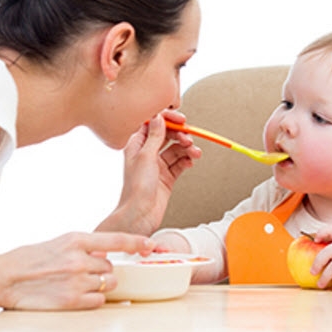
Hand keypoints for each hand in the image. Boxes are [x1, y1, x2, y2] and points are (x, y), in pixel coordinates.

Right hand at [0, 232, 155, 309]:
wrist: (3, 277)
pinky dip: (92, 300)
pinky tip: (77, 296)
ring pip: (106, 284)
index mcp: (76, 239)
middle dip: (102, 271)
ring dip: (98, 286)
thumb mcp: (58, 243)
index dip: (136, 242)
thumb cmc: (28, 259)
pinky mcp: (71, 300)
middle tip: (83, 273)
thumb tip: (102, 255)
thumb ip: (82, 248)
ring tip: (76, 284)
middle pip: (111, 267)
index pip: (115, 240)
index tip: (149, 245)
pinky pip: (98, 302)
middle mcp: (79, 259)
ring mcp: (76, 280)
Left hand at [97, 111, 201, 234]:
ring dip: (187, 149)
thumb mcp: (146, 156)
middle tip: (189, 139)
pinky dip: (187, 160)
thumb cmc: (136, 188)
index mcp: (137, 145)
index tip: (181, 120)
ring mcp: (158, 165)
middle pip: (168, 136)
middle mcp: (147, 153)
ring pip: (177, 149)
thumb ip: (154, 136)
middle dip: (180, 135)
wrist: (140, 215)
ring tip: (195, 153)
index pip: (153, 124)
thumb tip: (158, 117)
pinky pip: (180, 163)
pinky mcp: (167, 177)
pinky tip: (190, 162)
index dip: (167, 119)